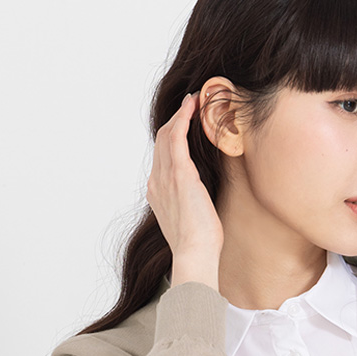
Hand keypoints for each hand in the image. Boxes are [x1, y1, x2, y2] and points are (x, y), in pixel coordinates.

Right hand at [146, 91, 223, 268]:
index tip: (185, 125)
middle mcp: (156, 182)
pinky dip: (183, 118)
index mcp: (157, 193)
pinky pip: (176, 137)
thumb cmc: (198, 244)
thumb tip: (200, 197)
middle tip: (191, 106)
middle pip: (161, 141)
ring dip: (180, 115)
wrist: (194, 253)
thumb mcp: (190, 220)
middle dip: (175, 120)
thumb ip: (189, 203)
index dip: (172, 137)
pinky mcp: (179, 174)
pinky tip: (193, 107)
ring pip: (167, 135)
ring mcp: (165, 177)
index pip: (161, 157)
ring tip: (195, 102)